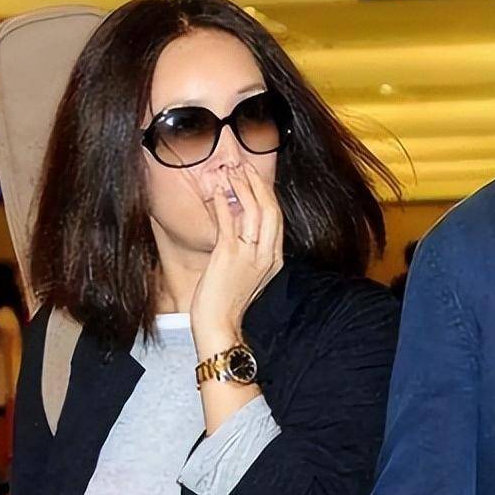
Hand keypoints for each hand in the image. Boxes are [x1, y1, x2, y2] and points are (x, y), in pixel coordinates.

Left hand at [190, 163, 282, 359]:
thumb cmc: (228, 303)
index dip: (267, 196)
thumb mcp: (245, 275)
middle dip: (258, 185)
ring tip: (231, 172)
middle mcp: (267, 256)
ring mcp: (250, 256)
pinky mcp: (229, 257)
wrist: (220, 326)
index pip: (276, 220)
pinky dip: (224, 205)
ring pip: (254, 213)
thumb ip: (248, 252)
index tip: (256, 179)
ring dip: (242, 189)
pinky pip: (229, 223)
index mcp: (274, 260)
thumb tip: (239, 228)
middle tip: (244, 167)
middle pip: (271, 211)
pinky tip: (218, 192)